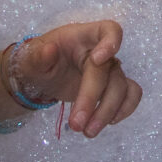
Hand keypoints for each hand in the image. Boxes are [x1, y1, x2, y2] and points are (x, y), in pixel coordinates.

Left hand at [5, 19, 140, 136]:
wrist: (41, 76)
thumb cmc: (38, 62)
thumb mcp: (30, 58)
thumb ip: (38, 56)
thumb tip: (49, 50)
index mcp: (83, 37)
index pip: (108, 30)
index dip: (111, 42)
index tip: (98, 60)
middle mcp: (101, 52)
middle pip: (110, 71)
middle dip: (93, 99)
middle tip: (76, 124)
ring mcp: (109, 71)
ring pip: (121, 88)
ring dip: (107, 112)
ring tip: (88, 132)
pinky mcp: (112, 88)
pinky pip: (130, 95)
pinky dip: (124, 109)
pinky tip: (109, 123)